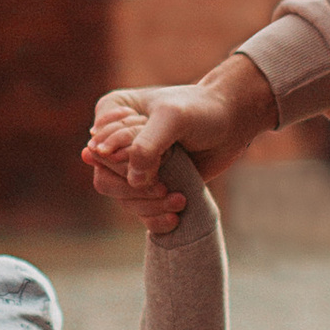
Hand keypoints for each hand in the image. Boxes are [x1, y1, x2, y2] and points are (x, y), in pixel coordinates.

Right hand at [82, 59, 276, 232]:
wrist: (231, 121)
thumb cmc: (200, 110)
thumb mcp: (171, 118)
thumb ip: (146, 145)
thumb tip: (132, 181)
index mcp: (113, 115)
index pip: (98, 149)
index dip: (120, 162)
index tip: (158, 158)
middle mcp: (117, 143)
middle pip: (105, 180)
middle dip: (135, 191)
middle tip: (163, 189)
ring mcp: (134, 167)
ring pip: (123, 200)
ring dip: (149, 206)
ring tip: (179, 200)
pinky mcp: (151, 185)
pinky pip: (140, 211)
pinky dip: (154, 218)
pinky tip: (173, 218)